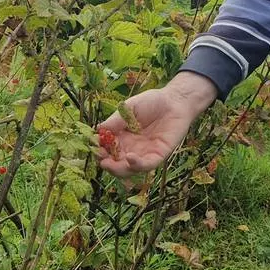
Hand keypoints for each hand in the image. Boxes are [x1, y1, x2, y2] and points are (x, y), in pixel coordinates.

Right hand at [96, 72, 216, 177]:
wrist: (175, 100)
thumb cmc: (151, 102)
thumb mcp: (130, 108)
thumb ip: (116, 120)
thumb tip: (98, 130)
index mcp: (121, 137)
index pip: (107, 149)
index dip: (99, 150)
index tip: (94, 147)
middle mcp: (131, 148)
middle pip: (116, 162)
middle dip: (107, 164)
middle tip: (101, 161)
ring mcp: (144, 153)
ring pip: (129, 169)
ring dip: (118, 169)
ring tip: (110, 164)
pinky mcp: (159, 155)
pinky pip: (147, 165)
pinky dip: (138, 165)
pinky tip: (130, 158)